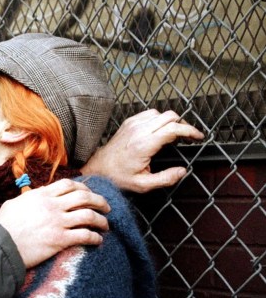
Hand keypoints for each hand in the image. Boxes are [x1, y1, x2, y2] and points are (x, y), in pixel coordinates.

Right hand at [0, 179, 110, 268]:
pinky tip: (98, 241)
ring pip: (89, 215)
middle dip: (99, 201)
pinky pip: (85, 235)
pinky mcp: (60, 239)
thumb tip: (31, 198)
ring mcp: (57, 222)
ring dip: (101, 220)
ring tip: (105, 225)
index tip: (89, 193)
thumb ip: (27, 199)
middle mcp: (52, 206)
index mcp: (41, 195)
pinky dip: (95, 237)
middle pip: (84, 197)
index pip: (69, 185)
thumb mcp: (13, 204)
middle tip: (106, 207)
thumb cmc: (2, 226)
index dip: (83, 188)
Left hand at [81, 109, 204, 192]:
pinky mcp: (129, 122)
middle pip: (170, 116)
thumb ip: (165, 179)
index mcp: (144, 144)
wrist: (98, 168)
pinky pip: (150, 113)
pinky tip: (160, 131)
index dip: (190, 131)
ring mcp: (133, 124)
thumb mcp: (143, 184)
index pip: (173, 128)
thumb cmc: (118, 177)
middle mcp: (138, 130)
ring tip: (175, 135)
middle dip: (183, 125)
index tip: (198, 137)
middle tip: (188, 137)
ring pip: (161, 113)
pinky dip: (159, 119)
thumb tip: (182, 171)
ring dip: (171, 121)